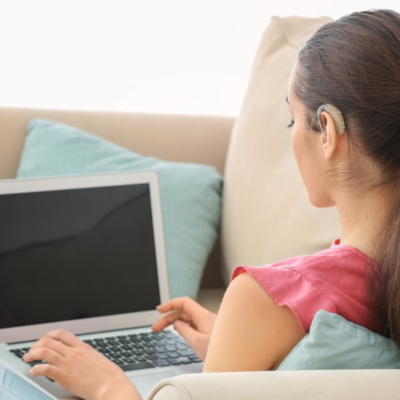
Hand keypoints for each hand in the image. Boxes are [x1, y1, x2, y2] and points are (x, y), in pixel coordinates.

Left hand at [23, 329, 140, 399]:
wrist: (111, 385)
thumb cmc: (108, 375)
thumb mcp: (97, 359)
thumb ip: (86, 356)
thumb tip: (82, 359)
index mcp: (82, 347)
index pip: (61, 333)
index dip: (48, 335)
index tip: (43, 340)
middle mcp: (74, 352)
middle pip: (49, 341)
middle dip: (36, 345)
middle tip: (31, 351)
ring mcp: (69, 363)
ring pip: (44, 351)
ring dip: (32, 354)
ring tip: (28, 359)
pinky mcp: (64, 376)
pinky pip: (45, 369)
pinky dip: (35, 369)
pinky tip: (33, 372)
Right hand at [152, 297, 216, 360]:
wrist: (235, 362)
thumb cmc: (219, 353)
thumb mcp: (197, 343)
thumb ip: (185, 331)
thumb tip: (177, 324)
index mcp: (203, 316)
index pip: (184, 303)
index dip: (170, 304)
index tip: (159, 310)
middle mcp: (206, 318)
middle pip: (183, 312)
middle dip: (167, 317)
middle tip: (155, 328)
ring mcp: (207, 324)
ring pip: (187, 319)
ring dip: (173, 322)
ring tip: (161, 329)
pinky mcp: (208, 332)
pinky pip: (193, 325)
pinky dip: (182, 326)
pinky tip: (176, 330)